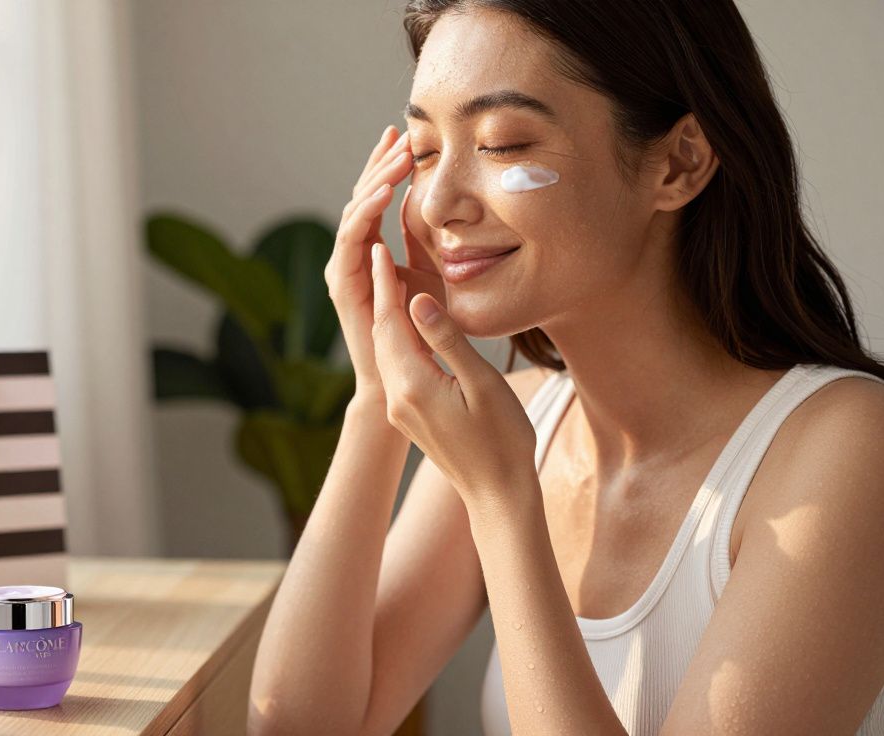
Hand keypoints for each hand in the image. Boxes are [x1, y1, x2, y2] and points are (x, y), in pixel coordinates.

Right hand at [325, 126, 444, 402]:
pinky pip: (351, 241)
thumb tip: (447, 207)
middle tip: (398, 134)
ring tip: (396, 158)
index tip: (403, 136)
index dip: (386, 168)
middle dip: (379, 165)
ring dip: (374, 182)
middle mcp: (353, 256)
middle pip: (361, 198)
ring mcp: (344, 269)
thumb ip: (429, 244)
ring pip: (354, 213)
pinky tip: (383, 195)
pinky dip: (365, 215)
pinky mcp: (342, 284)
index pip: (376, 199)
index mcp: (372, 251)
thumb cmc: (421, 335)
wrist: (402, 381)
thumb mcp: (432, 277)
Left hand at [367, 241, 537, 505]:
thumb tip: (418, 300)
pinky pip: (396, 367)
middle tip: (381, 253)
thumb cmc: (502, 441)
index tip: (381, 250)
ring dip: (388, 316)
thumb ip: (447, 340)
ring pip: (387, 351)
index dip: (385, 284)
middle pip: (382, 334)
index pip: (390, 323)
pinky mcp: (409, 416)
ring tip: (393, 280)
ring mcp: (400, 409)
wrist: (497, 495)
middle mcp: (397, 397)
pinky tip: (409, 325)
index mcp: (412, 385)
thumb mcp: (482, 385)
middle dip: (381, 294)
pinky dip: (398, 339)